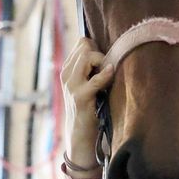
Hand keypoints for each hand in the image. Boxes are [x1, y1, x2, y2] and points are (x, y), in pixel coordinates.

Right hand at [60, 37, 113, 173]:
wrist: (80, 136)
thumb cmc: (89, 109)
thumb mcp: (88, 86)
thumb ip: (92, 69)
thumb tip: (110, 52)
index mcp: (68, 70)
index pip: (82, 42)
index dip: (97, 48)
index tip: (104, 63)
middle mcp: (67, 74)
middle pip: (85, 45)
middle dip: (101, 53)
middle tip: (107, 70)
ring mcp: (72, 85)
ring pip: (88, 55)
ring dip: (102, 62)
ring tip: (107, 76)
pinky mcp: (81, 97)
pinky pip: (96, 79)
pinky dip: (106, 75)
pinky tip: (111, 74)